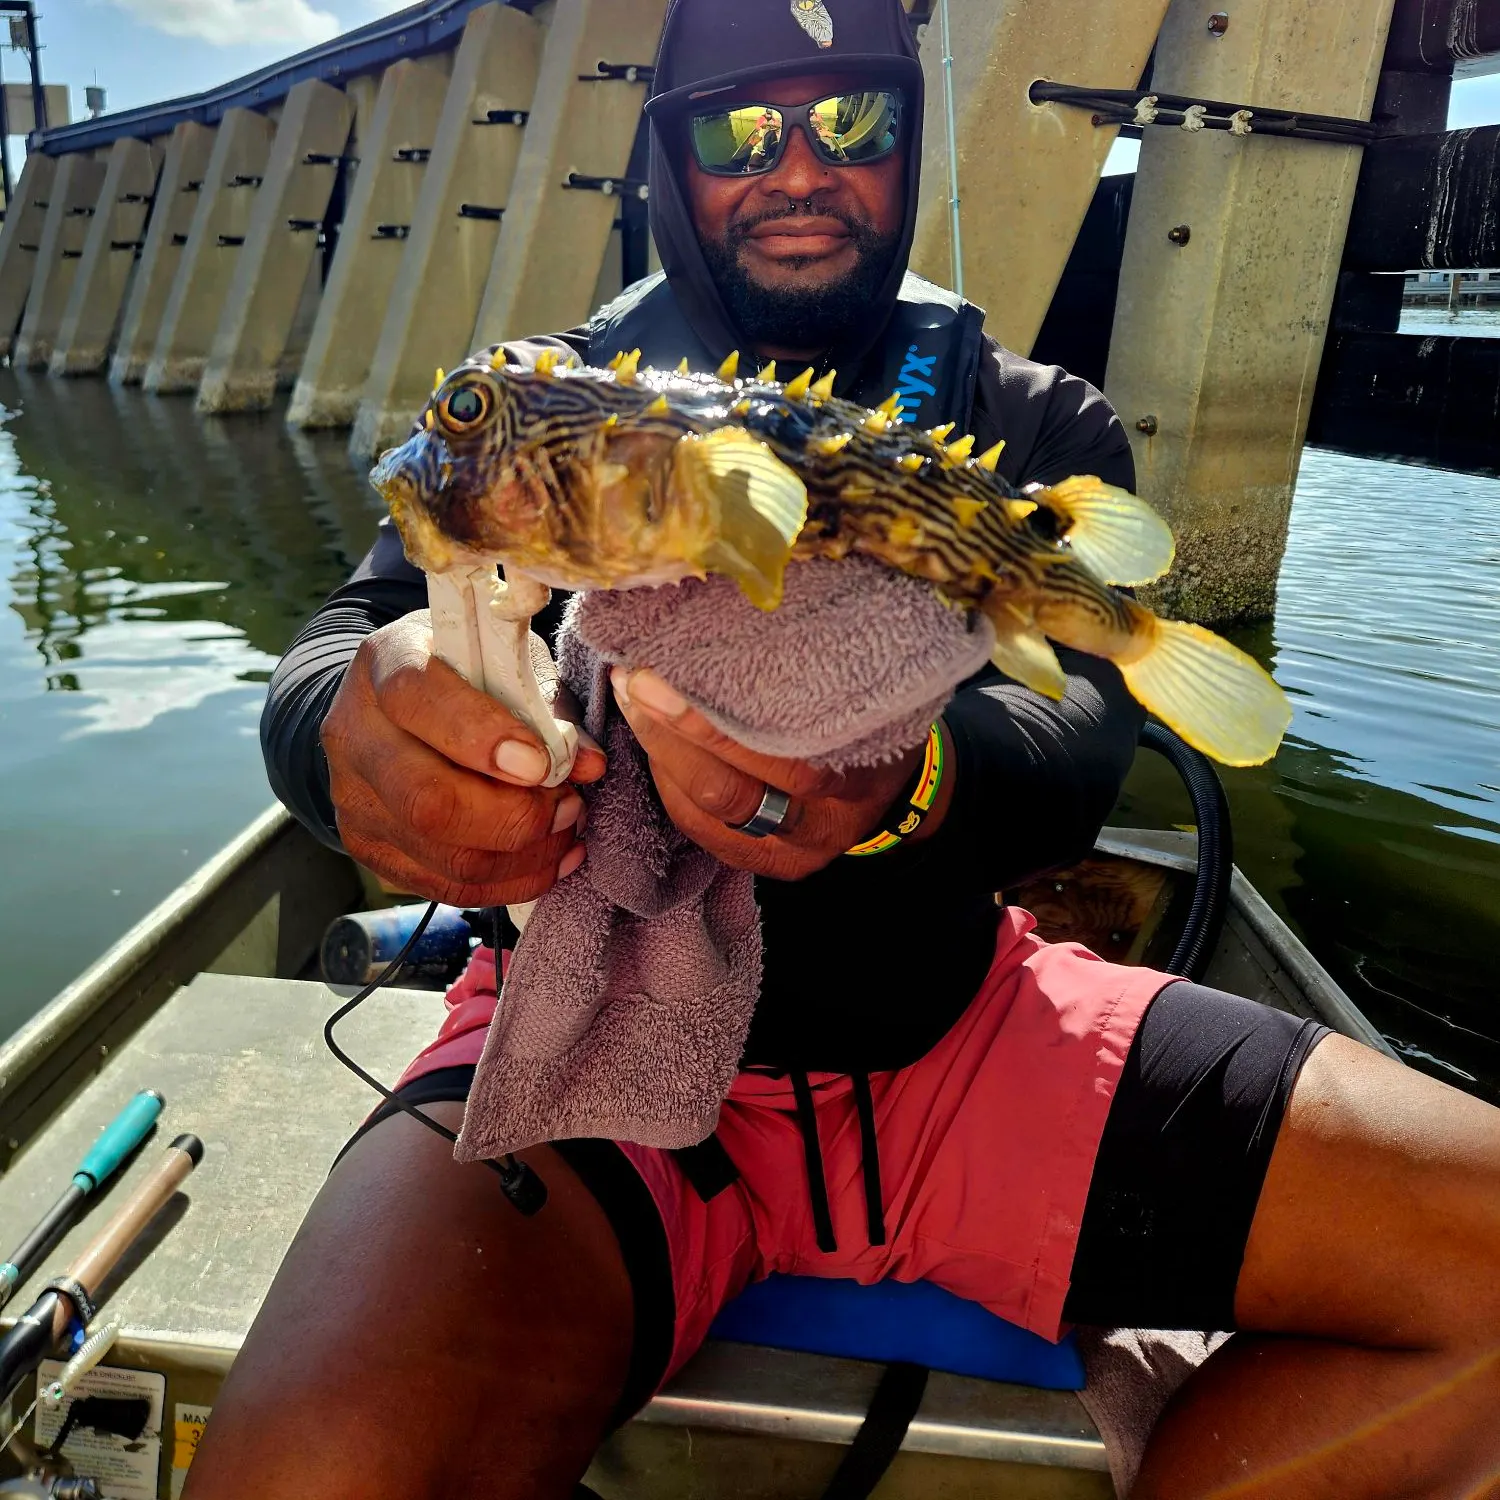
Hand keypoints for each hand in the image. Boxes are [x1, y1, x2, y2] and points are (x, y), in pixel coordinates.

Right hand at [320, 612, 606, 906]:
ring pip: (445, 856)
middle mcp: (355, 735)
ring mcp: (353, 801)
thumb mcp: (504, 661)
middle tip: (570, 806)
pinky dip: (512, 881)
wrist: (391, 707)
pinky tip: (551, 860)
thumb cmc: (465, 673)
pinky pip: (447, 886)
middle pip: (428, 801)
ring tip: (568, 830)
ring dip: (526, 854)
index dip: (483, 737)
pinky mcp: (368, 849)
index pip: (419, 700)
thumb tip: (589, 765)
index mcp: (386, 664)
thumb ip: (544, 706)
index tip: (540, 763)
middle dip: (517, 816)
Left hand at [610, 666, 947, 879]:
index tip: (657, 672)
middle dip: (669, 736)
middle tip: (631, 680)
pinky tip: (655, 738)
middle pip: (730, 794)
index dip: (708, 724)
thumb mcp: (858, 691)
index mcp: (859, 775)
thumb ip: (806, 670)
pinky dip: (668, 780)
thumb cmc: (866, 717)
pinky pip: (697, 826)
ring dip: (659, 754)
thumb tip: (721, 609)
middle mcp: (825, 825)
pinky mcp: (759, 865)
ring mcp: (791, 854)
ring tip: (632, 699)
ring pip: (704, 813)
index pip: (778, 759)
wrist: (892, 787)